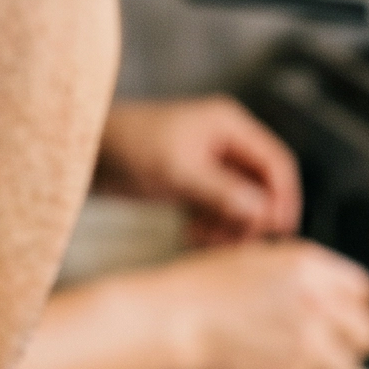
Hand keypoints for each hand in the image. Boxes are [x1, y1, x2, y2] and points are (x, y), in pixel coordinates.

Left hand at [98, 97, 299, 244]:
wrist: (86, 152)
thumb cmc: (129, 148)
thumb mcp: (179, 172)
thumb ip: (223, 192)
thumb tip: (262, 211)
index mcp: (230, 126)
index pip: (276, 162)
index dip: (283, 197)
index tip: (277, 230)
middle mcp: (226, 142)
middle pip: (262, 186)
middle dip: (251, 217)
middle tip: (231, 242)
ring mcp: (211, 163)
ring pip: (241, 202)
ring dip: (230, 226)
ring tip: (203, 240)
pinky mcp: (195, 182)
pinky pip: (219, 209)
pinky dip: (212, 226)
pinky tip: (191, 235)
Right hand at [155, 240, 368, 368]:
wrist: (172, 321)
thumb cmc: (203, 289)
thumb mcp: (261, 260)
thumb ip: (305, 278)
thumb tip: (335, 299)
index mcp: (311, 267)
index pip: (362, 292)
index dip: (348, 305)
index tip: (336, 315)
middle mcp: (318, 304)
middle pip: (367, 332)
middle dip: (350, 339)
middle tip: (326, 343)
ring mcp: (309, 344)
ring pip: (345, 364)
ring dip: (326, 363)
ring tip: (291, 356)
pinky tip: (267, 366)